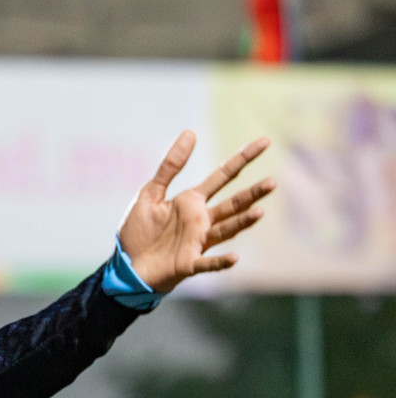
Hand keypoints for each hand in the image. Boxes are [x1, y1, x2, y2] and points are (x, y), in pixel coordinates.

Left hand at [118, 131, 274, 292]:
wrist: (125, 265)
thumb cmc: (139, 231)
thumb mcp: (150, 193)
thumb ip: (170, 166)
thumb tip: (191, 132)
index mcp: (192, 201)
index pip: (223, 176)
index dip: (243, 159)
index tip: (265, 142)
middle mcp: (201, 220)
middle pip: (233, 203)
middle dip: (252, 194)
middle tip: (272, 182)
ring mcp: (198, 242)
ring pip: (227, 230)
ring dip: (242, 222)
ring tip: (259, 212)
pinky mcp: (188, 263)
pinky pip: (207, 263)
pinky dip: (221, 261)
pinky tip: (235, 258)